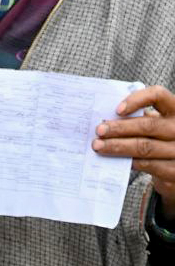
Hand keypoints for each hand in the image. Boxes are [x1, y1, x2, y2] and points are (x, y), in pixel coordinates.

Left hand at [93, 86, 174, 206]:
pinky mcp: (174, 170)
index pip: (158, 95)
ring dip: (118, 146)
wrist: (173, 164)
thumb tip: (104, 119)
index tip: (117, 110)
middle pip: (148, 125)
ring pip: (145, 147)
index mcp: (174, 110)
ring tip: (98, 146)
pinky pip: (147, 164)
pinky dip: (127, 161)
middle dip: (119, 128)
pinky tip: (113, 159)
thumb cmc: (157, 137)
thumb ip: (136, 118)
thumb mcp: (153, 123)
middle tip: (99, 131)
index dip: (137, 100)